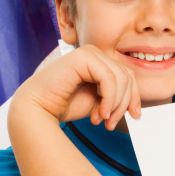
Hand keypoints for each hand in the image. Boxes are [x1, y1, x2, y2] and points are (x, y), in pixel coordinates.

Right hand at [14, 44, 140, 130]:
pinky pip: (109, 79)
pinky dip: (109, 99)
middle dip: (124, 103)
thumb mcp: (99, 101)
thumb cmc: (64, 104)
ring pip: (121, 79)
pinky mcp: (83, 56)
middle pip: (127, 76)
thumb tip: (137, 106)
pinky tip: (99, 113)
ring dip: (115, 105)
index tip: (135, 115)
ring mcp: (89, 52)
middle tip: (111, 123)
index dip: (134, 96)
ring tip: (102, 120)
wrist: (37, 109)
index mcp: (100, 61)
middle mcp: (95, 54)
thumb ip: (116, 97)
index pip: (128, 75)